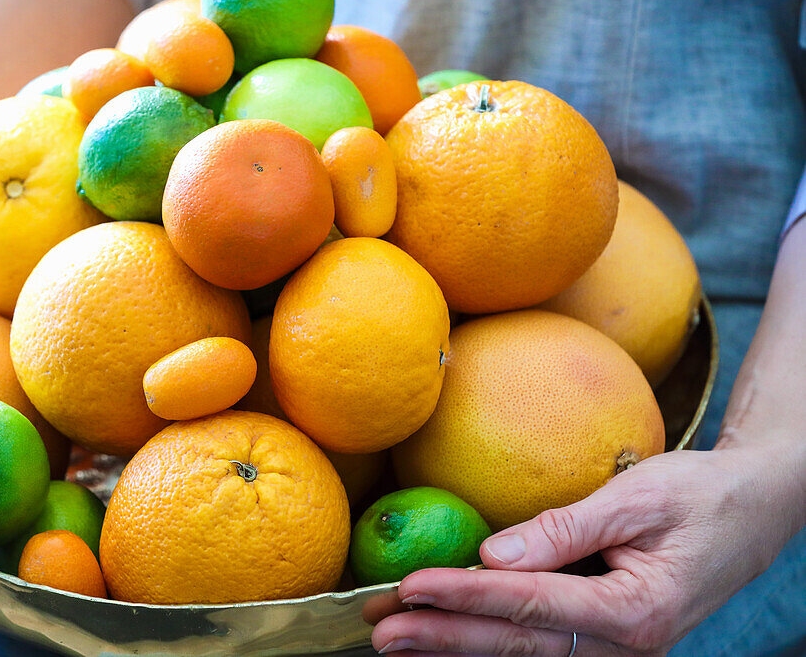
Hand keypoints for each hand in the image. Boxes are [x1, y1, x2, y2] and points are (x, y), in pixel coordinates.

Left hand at [367, 446, 803, 655]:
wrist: (756, 510)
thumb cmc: (703, 496)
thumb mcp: (640, 498)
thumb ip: (566, 528)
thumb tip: (492, 553)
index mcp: (636, 610)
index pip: (531, 605)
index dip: (466, 595)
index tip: (411, 586)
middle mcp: (624, 643)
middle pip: (516, 642)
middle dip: (443, 636)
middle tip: (381, 630)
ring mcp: (615, 647)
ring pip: (521, 650)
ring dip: (454, 642)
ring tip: (394, 636)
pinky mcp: (605, 635)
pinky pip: (538, 642)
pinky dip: (487, 636)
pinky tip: (445, 632)